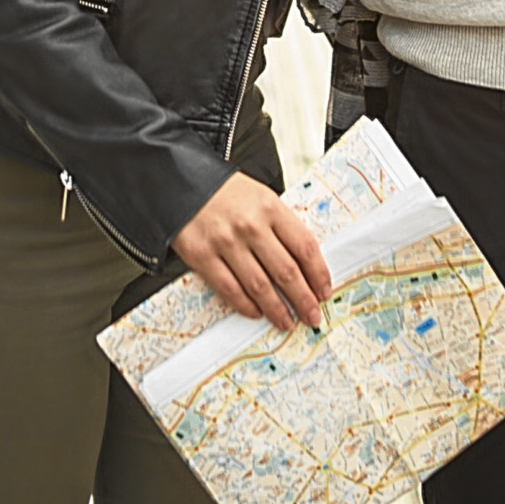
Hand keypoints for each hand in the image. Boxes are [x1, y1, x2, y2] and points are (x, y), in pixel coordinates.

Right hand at [172, 172, 330, 328]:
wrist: (180, 181)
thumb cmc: (225, 193)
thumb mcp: (260, 197)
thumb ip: (281, 226)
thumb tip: (305, 265)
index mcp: (270, 207)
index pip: (304, 246)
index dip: (318, 274)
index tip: (324, 292)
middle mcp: (250, 225)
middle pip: (286, 271)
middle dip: (303, 299)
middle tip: (312, 316)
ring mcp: (225, 242)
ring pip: (260, 286)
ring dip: (277, 309)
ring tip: (286, 322)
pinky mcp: (202, 256)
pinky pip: (230, 289)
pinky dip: (246, 305)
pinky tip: (256, 312)